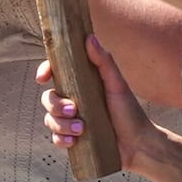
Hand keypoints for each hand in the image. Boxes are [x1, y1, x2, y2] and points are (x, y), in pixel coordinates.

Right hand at [39, 36, 156, 175]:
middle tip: (73, 110)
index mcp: (82, 83)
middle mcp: (74, 100)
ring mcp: (72, 119)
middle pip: (48, 98)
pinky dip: (61, 139)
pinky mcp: (73, 138)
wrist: (138, 145)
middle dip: (56, 105)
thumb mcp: (117, 85)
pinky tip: (74, 141)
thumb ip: (104, 62)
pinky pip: (56, 138)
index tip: (43, 78)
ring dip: (61, 124)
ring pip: (50, 119)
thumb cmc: (130, 111)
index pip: (56, 72)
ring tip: (81, 129)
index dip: (45, 71)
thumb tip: (89, 37)